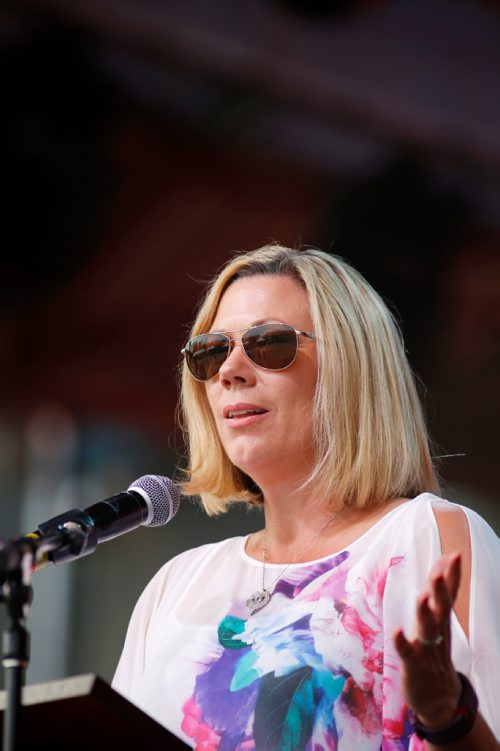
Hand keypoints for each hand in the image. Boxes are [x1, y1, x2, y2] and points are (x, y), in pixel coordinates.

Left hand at [393, 552, 462, 727]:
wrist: (439, 701)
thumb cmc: (434, 655)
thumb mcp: (438, 625)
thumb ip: (437, 598)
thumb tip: (440, 568)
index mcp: (440, 621)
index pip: (448, 595)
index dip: (451, 576)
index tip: (455, 555)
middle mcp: (435, 633)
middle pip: (440, 608)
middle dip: (440, 589)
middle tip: (441, 569)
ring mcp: (425, 649)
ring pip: (426, 628)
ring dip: (423, 612)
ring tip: (421, 596)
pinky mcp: (413, 665)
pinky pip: (406, 652)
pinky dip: (402, 642)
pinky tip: (397, 631)